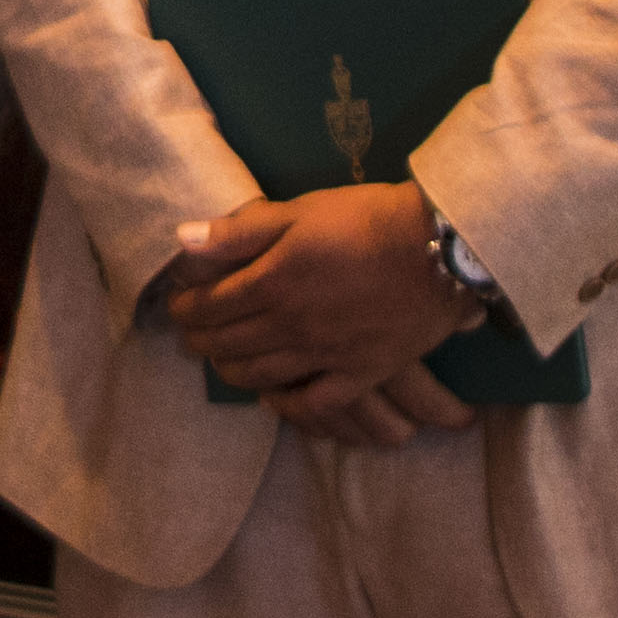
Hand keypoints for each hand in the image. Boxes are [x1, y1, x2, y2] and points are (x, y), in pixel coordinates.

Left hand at [159, 183, 480, 446]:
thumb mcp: (300, 211)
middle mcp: (292, 325)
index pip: (210, 304)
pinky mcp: (363, 372)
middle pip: (229, 342)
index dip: (185, 306)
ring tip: (218, 362)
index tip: (176, 304)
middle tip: (188, 334)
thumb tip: (182, 241)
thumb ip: (239, 231)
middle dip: (199, 339)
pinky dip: (288, 405)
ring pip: (262, 374)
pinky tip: (273, 400)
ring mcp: (327, 354)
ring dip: (230, 369)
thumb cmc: (368, 219)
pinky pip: (317, 402)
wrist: (442, 248)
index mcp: (273, 282)